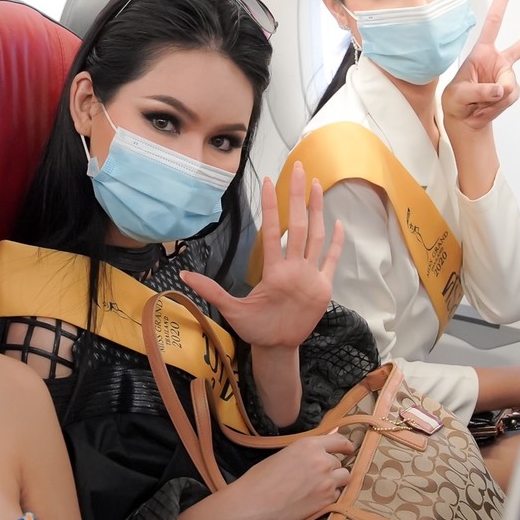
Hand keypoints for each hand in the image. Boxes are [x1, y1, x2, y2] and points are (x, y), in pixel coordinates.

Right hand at [181, 160, 343, 348]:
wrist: (282, 351)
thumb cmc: (256, 330)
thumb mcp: (232, 311)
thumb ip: (211, 290)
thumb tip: (183, 276)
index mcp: (275, 274)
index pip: (272, 231)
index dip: (270, 205)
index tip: (268, 181)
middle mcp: (297, 271)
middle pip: (299, 225)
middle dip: (299, 194)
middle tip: (301, 168)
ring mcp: (313, 277)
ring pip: (318, 236)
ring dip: (318, 209)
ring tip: (318, 184)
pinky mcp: (325, 286)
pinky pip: (332, 258)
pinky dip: (336, 240)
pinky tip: (336, 220)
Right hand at [226, 431, 356, 519]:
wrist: (252, 504)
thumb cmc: (261, 478)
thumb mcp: (285, 454)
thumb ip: (310, 447)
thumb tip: (335, 433)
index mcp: (309, 445)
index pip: (340, 442)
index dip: (346, 446)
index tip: (348, 450)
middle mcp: (322, 461)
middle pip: (339, 462)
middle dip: (331, 468)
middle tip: (314, 477)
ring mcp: (327, 482)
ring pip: (343, 479)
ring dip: (334, 482)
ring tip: (316, 488)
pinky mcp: (327, 501)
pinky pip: (337, 495)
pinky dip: (329, 496)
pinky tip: (311, 499)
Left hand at [442, 0, 519, 131]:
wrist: (463, 119)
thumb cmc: (456, 100)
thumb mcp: (460, 95)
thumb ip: (480, 91)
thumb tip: (501, 89)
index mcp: (483, 52)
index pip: (493, 22)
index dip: (502, 2)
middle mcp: (499, 61)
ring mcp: (507, 76)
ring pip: (509, 86)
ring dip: (493, 99)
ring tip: (478, 104)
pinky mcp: (512, 90)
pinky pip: (510, 97)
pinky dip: (497, 106)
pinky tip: (486, 108)